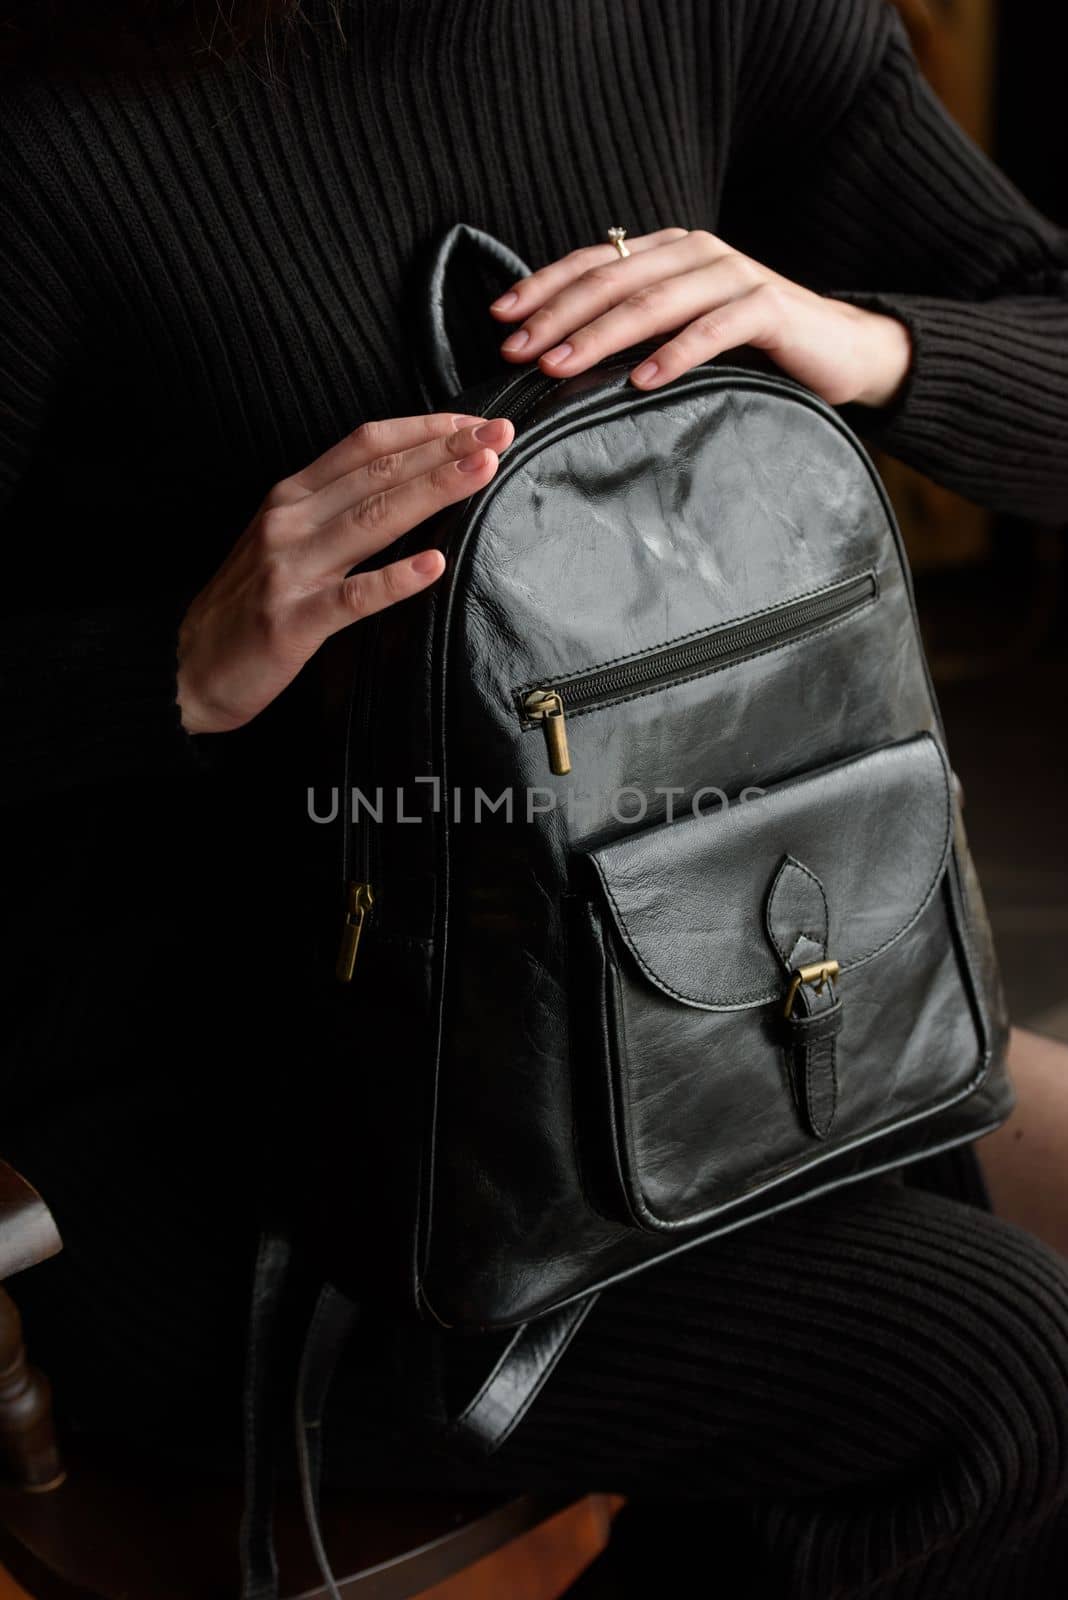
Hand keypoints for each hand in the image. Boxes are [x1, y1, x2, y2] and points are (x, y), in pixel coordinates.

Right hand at [177, 412, 513, 734]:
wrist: (187, 668)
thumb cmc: (246, 606)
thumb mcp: (284, 541)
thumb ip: (333, 511)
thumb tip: (403, 485)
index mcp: (291, 497)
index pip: (365, 445)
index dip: (423, 428)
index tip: (475, 422)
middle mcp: (289, 522)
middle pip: (378, 472)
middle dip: (444, 448)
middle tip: (500, 434)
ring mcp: (290, 569)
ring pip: (372, 519)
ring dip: (432, 490)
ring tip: (481, 472)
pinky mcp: (293, 621)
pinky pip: (353, 596)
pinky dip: (395, 578)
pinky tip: (434, 564)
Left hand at [490, 228, 910, 408]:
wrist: (841, 349)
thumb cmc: (753, 348)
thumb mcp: (683, 331)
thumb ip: (635, 329)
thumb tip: (558, 357)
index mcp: (668, 252)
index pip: (593, 262)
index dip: (544, 287)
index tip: (499, 318)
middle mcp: (696, 253)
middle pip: (613, 280)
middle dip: (558, 316)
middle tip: (517, 351)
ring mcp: (734, 276)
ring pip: (653, 302)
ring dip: (600, 336)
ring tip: (559, 366)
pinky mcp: (768, 308)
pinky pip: (713, 329)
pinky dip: (675, 354)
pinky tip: (642, 380)